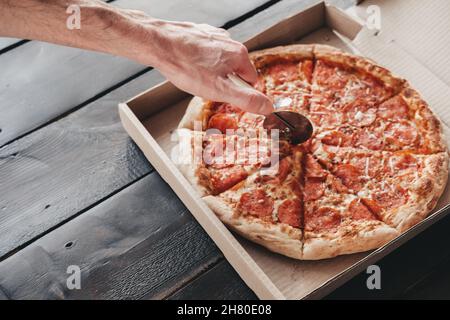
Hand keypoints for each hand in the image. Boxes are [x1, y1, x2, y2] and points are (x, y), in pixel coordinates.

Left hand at [129, 16, 273, 114]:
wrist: (159, 45)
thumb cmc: (186, 67)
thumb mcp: (220, 91)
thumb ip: (246, 100)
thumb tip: (267, 107)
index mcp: (239, 55)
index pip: (251, 81)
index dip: (237, 92)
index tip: (222, 95)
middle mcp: (230, 41)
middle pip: (234, 71)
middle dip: (222, 82)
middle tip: (205, 86)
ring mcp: (214, 36)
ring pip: (220, 62)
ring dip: (210, 72)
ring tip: (194, 75)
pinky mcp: (200, 34)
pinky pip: (206, 53)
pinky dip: (199, 61)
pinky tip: (188, 65)